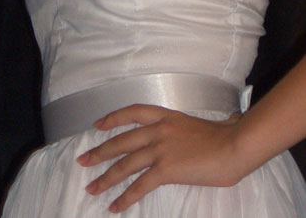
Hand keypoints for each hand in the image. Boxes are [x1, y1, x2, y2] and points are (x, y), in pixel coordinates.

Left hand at [76, 104, 245, 212]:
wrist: (234, 145)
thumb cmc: (228, 136)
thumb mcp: (209, 124)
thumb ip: (200, 125)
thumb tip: (219, 122)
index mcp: (167, 116)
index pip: (133, 112)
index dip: (113, 118)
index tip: (98, 125)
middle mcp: (158, 130)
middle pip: (121, 140)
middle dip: (100, 152)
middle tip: (83, 161)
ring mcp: (160, 149)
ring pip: (125, 164)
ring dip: (106, 177)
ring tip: (91, 188)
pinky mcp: (165, 169)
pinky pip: (139, 185)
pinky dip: (125, 197)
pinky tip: (115, 206)